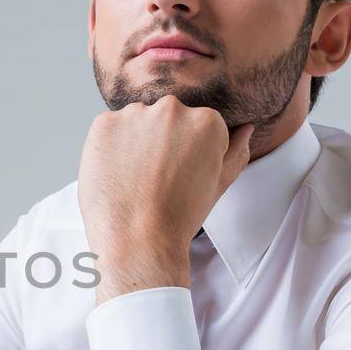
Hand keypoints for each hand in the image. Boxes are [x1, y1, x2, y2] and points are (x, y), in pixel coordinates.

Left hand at [77, 95, 253, 301]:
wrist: (138, 240)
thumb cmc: (181, 216)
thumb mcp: (219, 184)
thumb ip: (236, 150)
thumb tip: (246, 127)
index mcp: (208, 120)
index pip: (195, 125)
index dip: (186, 153)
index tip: (179, 175)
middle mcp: (172, 108)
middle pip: (166, 118)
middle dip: (161, 141)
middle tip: (155, 178)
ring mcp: (135, 114)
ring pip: (136, 121)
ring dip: (134, 140)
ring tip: (134, 178)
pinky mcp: (104, 124)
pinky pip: (108, 128)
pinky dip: (109, 146)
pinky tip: (115, 173)